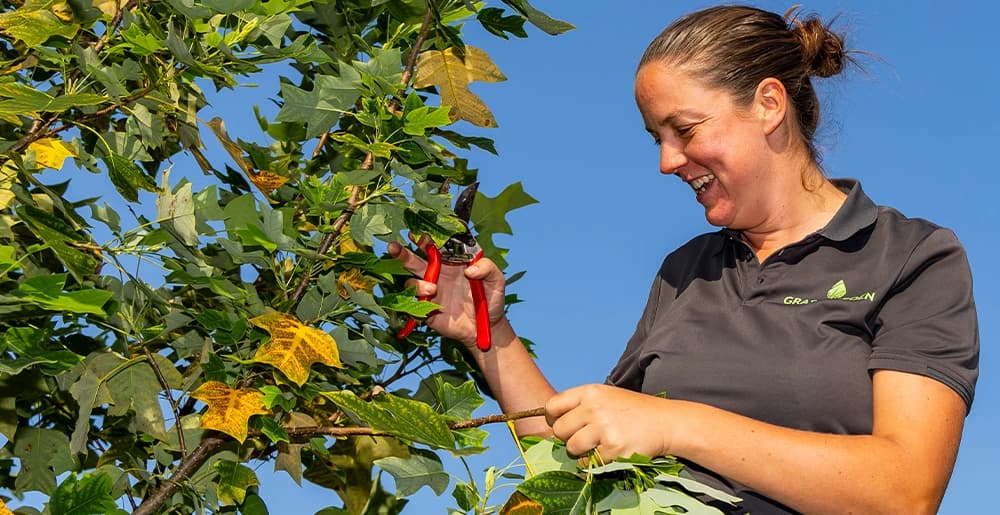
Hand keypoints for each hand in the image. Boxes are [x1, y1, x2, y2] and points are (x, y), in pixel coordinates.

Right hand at [388, 239, 507, 347]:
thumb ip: (487, 268)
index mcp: (451, 262)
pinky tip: (430, 301)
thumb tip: (470, 270)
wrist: (486, 327)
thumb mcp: (497, 280)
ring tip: (433, 288)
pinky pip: (413, 303)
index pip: (434, 246)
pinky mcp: (426, 309)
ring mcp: (430, 292)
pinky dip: (417, 301)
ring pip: (411, 281)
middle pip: (414, 260)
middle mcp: (437, 274)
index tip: (416, 232)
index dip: (424, 238)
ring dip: (418, 283)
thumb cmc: (491, 299)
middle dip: (401, 253)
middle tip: (393, 246)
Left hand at [545, 384, 674, 459]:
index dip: (553, 418)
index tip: (561, 424)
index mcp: (590, 392)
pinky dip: (595, 461)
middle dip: (567, 437)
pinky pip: (588, 462)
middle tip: (583, 437)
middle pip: (559, 429)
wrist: (666, 422)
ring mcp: (604, 428)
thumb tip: (553, 423)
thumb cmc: (632, 410)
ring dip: (580, 451)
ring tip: (596, 445)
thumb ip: (581, 405)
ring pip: (571, 447)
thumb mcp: (606, 396)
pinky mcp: (613, 448)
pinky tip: (610, 451)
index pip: (552, 406)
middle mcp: (594, 408)